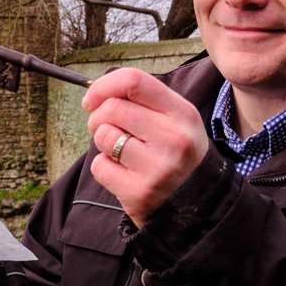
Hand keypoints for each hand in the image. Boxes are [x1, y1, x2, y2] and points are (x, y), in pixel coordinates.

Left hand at [82, 68, 207, 226]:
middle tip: (107, 129)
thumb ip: (141, 101)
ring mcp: (159, 167)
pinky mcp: (141, 192)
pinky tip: (124, 174)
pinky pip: (100, 166)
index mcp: (183, 113)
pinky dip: (104, 168)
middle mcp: (175, 138)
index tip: (92, 98)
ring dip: (103, 142)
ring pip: (104, 136)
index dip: (105, 86)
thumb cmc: (172, 153)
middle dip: (98, 116)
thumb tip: (95, 92)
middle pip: (113, 108)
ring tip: (122, 152)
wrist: (193, 204)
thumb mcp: (173, 120)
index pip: (134, 81)